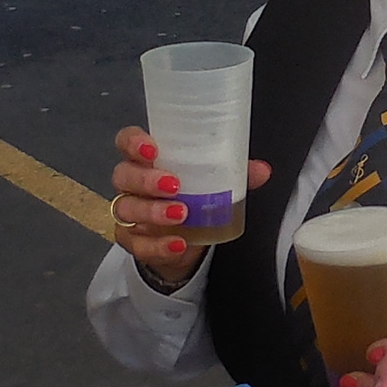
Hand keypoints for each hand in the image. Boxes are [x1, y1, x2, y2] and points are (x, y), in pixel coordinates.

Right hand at [108, 126, 269, 291]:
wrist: (183, 239)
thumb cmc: (191, 196)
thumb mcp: (212, 182)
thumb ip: (234, 173)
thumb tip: (262, 170)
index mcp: (146, 159)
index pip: (126, 141)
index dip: (133, 142)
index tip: (153, 149)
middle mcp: (131, 183)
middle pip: (124, 175)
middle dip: (147, 180)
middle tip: (174, 185)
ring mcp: (129, 212)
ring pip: (127, 209)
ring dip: (153, 212)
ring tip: (182, 214)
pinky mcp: (132, 240)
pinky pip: (137, 244)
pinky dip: (158, 245)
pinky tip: (178, 244)